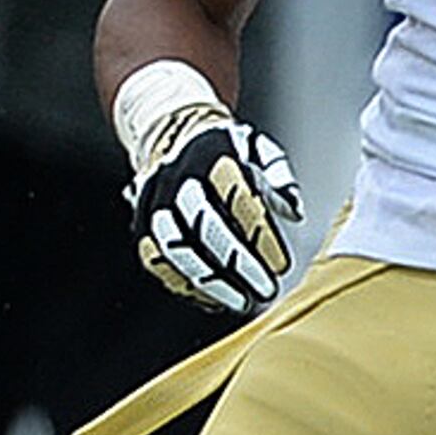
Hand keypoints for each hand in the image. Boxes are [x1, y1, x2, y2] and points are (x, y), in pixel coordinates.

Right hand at [127, 102, 304, 312]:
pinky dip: (184, 283)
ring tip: (240, 300)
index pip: (238, 199)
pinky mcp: (142, 225)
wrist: (173, 134)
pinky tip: (211, 297)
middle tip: (266, 288)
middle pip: (207, 229)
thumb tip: (293, 211)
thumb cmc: (228, 149)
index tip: (282, 263)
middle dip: (239, 264)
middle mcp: (178, 178)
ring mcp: (155, 203)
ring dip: (211, 281)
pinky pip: (157, 261)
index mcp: (212, 154)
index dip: (261, 235)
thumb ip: (280, 176)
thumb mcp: (260, 149)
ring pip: (178, 250)